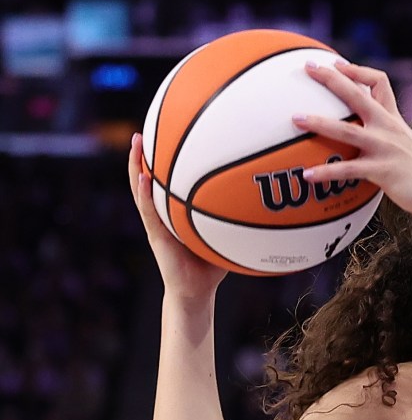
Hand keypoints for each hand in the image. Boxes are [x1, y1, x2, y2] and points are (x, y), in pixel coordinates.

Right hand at [128, 133, 225, 299]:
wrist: (196, 292)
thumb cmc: (212, 265)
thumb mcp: (227, 237)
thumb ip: (239, 219)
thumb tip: (268, 202)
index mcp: (174, 212)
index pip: (167, 180)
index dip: (165, 159)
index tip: (168, 133)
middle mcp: (162, 214)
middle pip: (149, 177)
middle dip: (146, 153)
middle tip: (146, 127)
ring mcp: (156, 223)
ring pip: (141, 188)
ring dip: (136, 164)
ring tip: (136, 141)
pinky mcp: (156, 235)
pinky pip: (148, 211)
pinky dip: (144, 193)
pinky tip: (143, 177)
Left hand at [295, 61, 411, 220]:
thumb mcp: (407, 145)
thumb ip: (388, 136)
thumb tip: (366, 136)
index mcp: (393, 119)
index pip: (378, 82)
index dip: (356, 70)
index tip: (336, 65)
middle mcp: (388, 128)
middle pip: (356, 94)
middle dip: (330, 79)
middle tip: (308, 68)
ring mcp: (384, 149)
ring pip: (346, 130)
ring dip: (318, 122)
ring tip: (296, 119)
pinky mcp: (382, 171)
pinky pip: (347, 170)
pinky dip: (325, 172)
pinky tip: (307, 176)